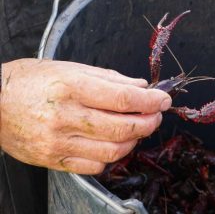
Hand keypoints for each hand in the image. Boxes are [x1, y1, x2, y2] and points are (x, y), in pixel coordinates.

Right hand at [0, 59, 170, 173]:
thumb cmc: (30, 81)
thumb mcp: (69, 68)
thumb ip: (109, 78)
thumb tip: (141, 86)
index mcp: (71, 87)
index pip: (124, 98)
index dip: (151, 101)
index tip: (163, 99)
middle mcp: (66, 116)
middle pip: (123, 127)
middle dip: (149, 122)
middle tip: (155, 115)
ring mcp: (59, 142)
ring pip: (113, 150)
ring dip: (134, 140)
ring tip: (136, 128)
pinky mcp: (53, 160)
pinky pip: (94, 166)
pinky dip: (112, 156)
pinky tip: (113, 143)